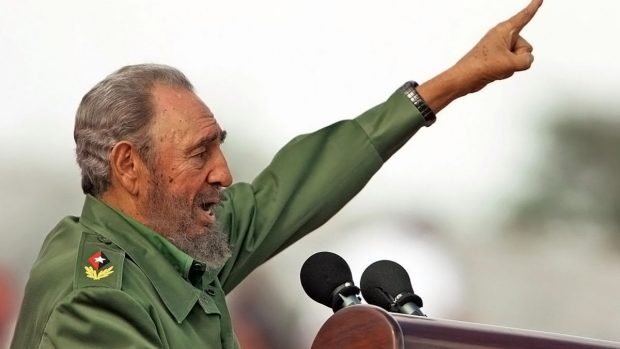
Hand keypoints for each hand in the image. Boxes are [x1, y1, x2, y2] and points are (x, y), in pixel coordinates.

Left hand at [417, 0, 542, 113]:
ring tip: (496, 67)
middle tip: (501, 62)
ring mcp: (500, 48)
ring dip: (512, 66)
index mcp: (504, 30)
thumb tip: (527, 61)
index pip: (524, 17)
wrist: (465, 78)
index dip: (533, 7)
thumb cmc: (481, 65)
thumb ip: (526, 60)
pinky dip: (507, 70)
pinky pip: (512, 64)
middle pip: (526, 47)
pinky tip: (495, 72)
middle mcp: (502, 37)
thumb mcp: (510, 63)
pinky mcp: (498, 58)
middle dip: (519, 58)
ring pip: (519, 58)